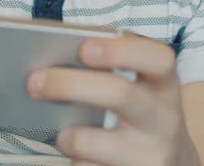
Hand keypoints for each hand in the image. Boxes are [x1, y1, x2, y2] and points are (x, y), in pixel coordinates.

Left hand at [26, 35, 199, 165]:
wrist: (169, 161)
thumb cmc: (141, 113)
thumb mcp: (142, 87)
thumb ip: (111, 67)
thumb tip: (55, 59)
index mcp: (163, 83)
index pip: (156, 58)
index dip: (119, 51)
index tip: (83, 49)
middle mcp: (163, 117)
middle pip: (118, 92)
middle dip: (69, 84)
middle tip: (34, 82)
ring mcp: (151, 153)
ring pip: (91, 141)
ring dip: (66, 136)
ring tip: (62, 134)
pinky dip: (74, 162)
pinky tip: (76, 158)